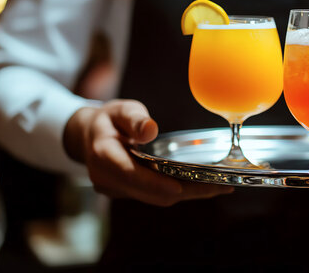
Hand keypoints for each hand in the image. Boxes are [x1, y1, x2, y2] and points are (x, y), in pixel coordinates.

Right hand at [64, 99, 233, 205]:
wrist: (88, 136)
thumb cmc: (108, 120)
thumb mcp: (119, 110)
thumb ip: (134, 118)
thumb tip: (150, 130)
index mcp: (103, 155)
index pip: (131, 175)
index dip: (156, 184)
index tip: (181, 186)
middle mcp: (107, 179)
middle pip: (151, 193)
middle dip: (186, 191)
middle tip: (220, 186)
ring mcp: (115, 190)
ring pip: (155, 198)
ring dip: (186, 193)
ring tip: (219, 186)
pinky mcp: (126, 194)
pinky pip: (154, 196)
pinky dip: (178, 191)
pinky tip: (201, 185)